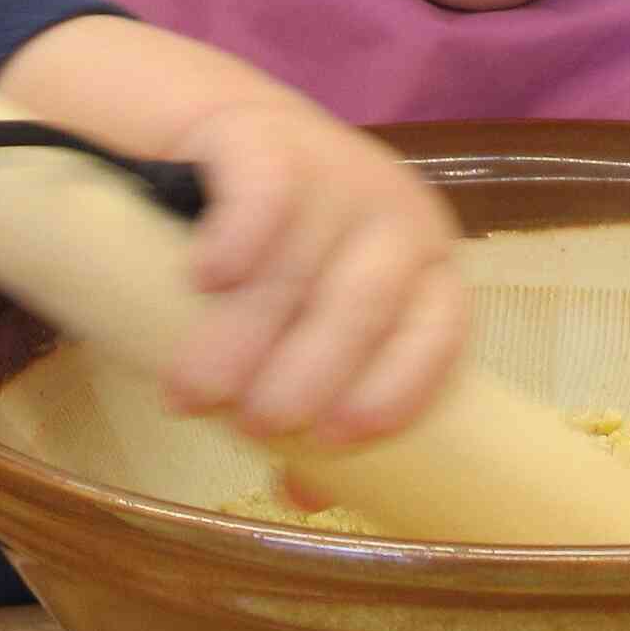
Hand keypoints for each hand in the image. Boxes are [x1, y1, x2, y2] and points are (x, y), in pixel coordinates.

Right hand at [153, 93, 467, 448]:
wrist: (236, 145)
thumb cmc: (288, 260)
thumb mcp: (312, 326)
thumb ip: (318, 400)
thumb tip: (306, 495)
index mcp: (425, 269)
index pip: (439, 332)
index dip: (396, 388)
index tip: (336, 438)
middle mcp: (393, 216)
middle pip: (362, 306)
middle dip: (305, 375)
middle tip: (249, 424)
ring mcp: (335, 169)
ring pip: (297, 262)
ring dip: (243, 333)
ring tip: (191, 393)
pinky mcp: (270, 135)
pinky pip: (265, 190)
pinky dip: (239, 237)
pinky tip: (204, 278)